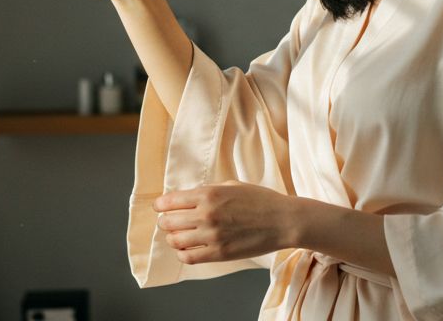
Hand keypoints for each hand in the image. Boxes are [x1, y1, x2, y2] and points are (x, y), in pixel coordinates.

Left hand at [153, 181, 297, 264]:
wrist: (283, 221)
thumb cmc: (260, 200)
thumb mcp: (231, 185)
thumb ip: (207, 190)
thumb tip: (186, 197)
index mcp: (208, 194)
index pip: (169, 202)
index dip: (160, 206)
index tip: (159, 208)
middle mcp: (206, 214)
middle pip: (168, 222)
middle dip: (165, 222)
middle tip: (169, 222)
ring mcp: (212, 236)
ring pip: (175, 241)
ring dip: (172, 238)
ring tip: (178, 236)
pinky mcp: (219, 253)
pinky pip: (188, 257)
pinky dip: (182, 253)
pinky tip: (187, 248)